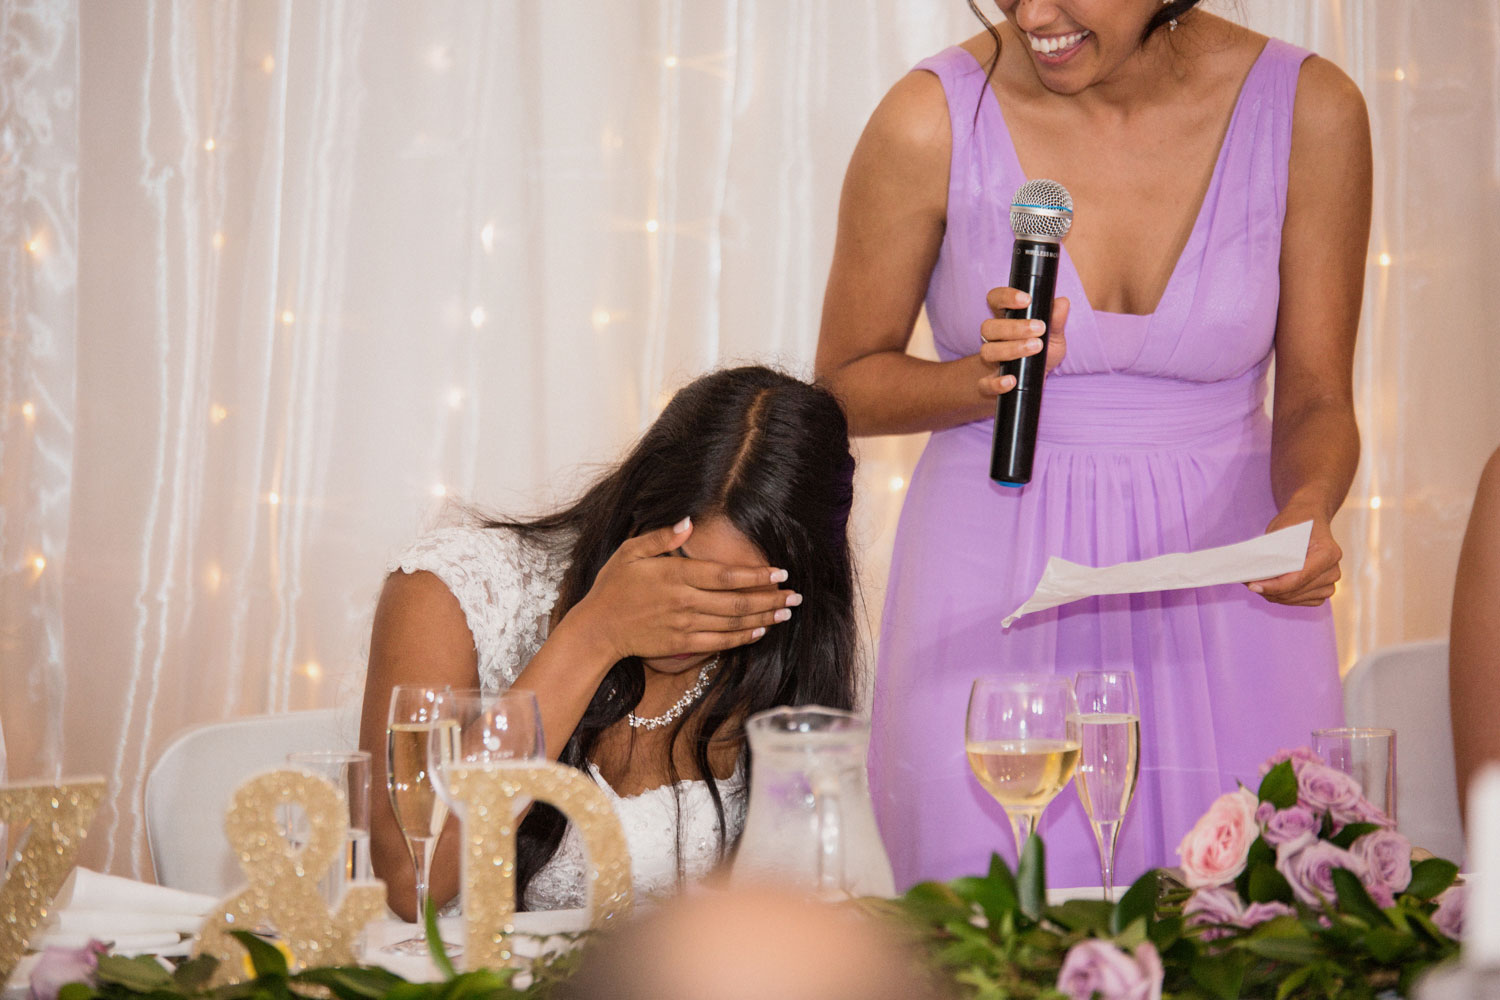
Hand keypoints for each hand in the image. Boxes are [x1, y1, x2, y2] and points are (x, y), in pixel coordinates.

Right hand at [565, 518, 797, 662]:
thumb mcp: (631, 552)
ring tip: (786, 613)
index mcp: (676, 575)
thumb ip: (662, 537)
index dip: (757, 575)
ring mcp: (685, 625)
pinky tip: (760, 631)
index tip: (780, 573)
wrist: (598, 628)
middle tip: (796, 596)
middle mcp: (685, 601)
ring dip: (763, 618)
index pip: (727, 575)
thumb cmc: (613, 586)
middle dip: (770, 598)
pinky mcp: (682, 644)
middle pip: (738, 601)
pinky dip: (743, 637)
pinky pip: (720, 642)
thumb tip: (689, 522)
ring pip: (734, 623)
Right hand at [976, 288, 1069, 397]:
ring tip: (1036, 348)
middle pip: (989, 327)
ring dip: (1011, 349)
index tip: (1026, 300)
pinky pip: (984, 384)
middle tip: (1040, 328)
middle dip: (1014, 327)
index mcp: (1006, 320)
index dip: (1006, 297)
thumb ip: (1057, 322)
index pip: (996, 300)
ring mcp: (989, 361)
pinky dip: (996, 383)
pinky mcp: (988, 384)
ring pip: (988, 351)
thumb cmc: (1040, 356)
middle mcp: (994, 339)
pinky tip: (1011, 381)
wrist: (1031, 386)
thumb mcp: (1053, 337)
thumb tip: (1062, 302)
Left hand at [1246, 504, 1341, 605]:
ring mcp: (1330, 582)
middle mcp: (1333, 570)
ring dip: (1274, 595)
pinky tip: (1271, 588)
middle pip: (1295, 591)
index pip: (1297, 578)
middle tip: (1247, 583)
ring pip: (1295, 599)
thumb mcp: (1281, 531)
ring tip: (1256, 584)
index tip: (1253, 586)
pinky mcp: (1323, 590)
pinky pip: (1300, 601)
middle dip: (1269, 590)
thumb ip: (1272, 553)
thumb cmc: (1296, 522)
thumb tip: (1254, 574)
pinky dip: (1283, 597)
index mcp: (1328, 553)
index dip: (1273, 586)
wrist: (1310, 519)